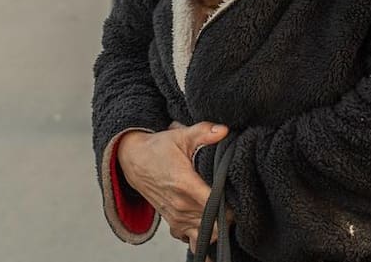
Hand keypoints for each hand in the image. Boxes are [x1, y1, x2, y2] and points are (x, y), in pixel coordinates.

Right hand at [117, 123, 228, 247]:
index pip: (213, 205)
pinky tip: (208, 221)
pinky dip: (201, 234)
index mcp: (185, 185)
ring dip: (216, 226)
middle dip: (228, 216)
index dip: (229, 204)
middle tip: (234, 201)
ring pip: (205, 235)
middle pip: (213, 224)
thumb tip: (223, 130)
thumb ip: (203, 132)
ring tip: (223, 211)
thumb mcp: (181, 136)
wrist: (133, 161)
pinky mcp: (173, 223)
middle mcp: (181, 206)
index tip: (236, 196)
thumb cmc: (157, 149)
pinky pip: (191, 240)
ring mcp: (176, 218)